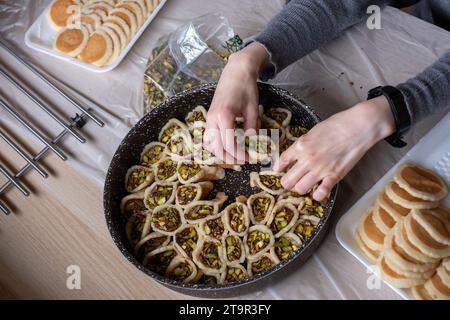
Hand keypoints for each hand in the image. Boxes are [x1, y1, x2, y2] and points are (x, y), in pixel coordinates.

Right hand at [204, 42, 269, 163]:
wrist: (235, 71)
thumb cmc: (246, 87)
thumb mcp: (253, 108)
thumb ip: (252, 126)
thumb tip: (252, 142)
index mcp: (224, 116)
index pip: (229, 144)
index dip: (239, 155)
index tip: (249, 158)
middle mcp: (213, 119)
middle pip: (216, 148)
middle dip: (229, 158)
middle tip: (243, 161)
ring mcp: (209, 118)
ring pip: (209, 144)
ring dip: (220, 152)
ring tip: (234, 155)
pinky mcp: (209, 116)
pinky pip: (208, 136)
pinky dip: (215, 145)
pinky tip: (226, 145)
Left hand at [273, 96, 395, 200]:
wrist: (359, 127)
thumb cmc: (337, 124)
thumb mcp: (313, 131)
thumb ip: (303, 144)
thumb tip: (296, 153)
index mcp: (300, 145)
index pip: (282, 161)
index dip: (278, 168)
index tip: (279, 171)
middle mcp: (307, 159)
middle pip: (287, 180)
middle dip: (287, 182)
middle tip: (291, 180)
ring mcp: (320, 169)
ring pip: (300, 189)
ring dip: (301, 188)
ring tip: (305, 184)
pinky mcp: (334, 176)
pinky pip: (320, 193)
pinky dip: (317, 195)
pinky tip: (318, 191)